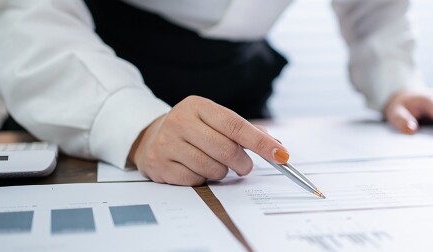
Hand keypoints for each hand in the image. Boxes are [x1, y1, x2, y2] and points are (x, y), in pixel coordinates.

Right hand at [128, 96, 288, 185]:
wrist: (151, 137)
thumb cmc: (192, 129)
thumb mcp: (214, 120)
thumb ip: (245, 131)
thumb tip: (277, 146)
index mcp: (198, 106)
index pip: (236, 125)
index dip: (261, 142)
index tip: (281, 155)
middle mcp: (180, 121)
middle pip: (226, 150)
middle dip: (242, 163)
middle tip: (244, 167)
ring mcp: (167, 143)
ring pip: (212, 168)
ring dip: (221, 172)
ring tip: (213, 164)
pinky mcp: (160, 165)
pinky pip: (195, 180)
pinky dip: (202, 179)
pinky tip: (195, 169)